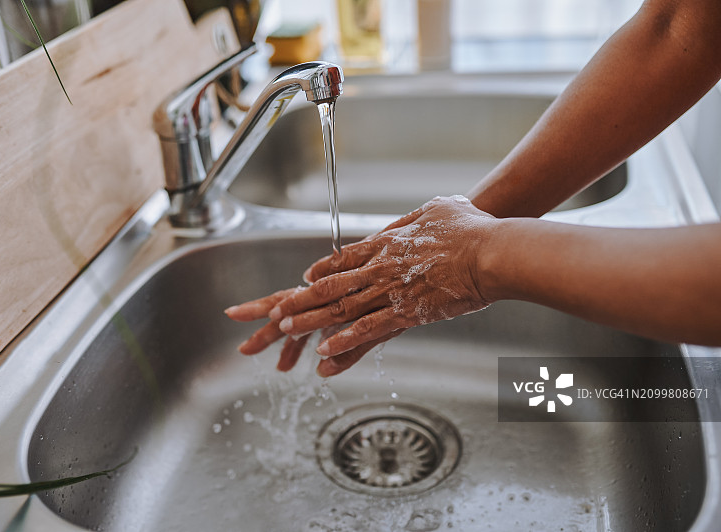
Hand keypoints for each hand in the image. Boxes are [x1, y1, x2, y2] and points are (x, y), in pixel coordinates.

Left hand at [227, 195, 495, 375]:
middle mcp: (381, 267)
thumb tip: (420, 213)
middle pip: (332, 285)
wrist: (490, 252)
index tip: (305, 277)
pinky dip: (344, 341)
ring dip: (311, 320)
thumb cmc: (472, 228)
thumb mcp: (440, 208)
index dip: (322, 270)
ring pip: (340, 308)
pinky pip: (368, 330)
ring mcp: (391, 291)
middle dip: (301, 298)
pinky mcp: (407, 313)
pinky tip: (325, 352)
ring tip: (287, 331)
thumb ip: (421, 216)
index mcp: (388, 242)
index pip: (345, 258)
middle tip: (276, 310)